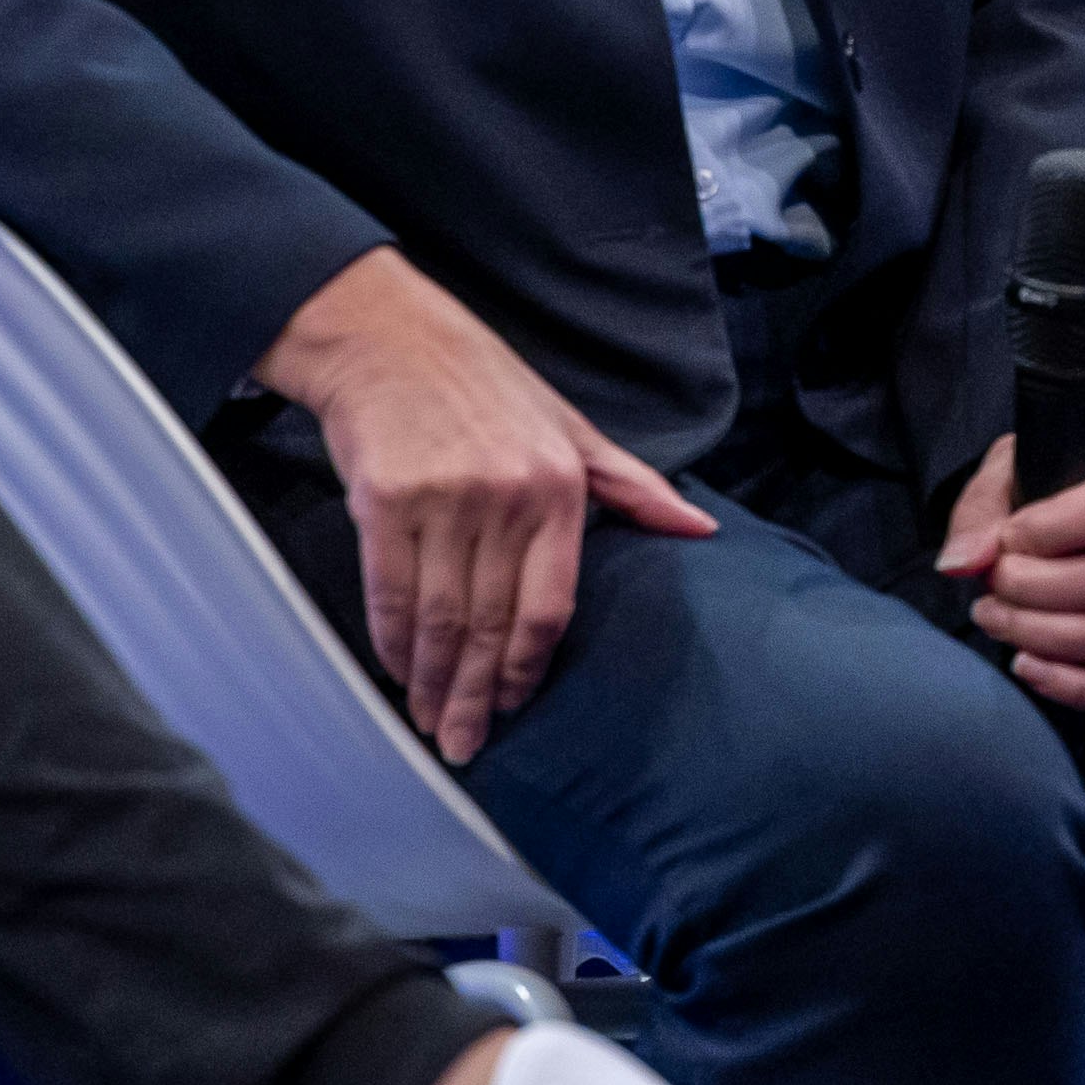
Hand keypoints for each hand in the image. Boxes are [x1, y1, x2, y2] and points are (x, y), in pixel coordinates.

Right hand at [256, 248, 715, 763]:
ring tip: (429, 722)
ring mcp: (443, 500)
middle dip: (475, 694)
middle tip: (463, 745)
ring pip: (440, 618)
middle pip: (490, 624)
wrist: (391, 339)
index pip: (549, 605)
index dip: (527, 667)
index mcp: (560, 488)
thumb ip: (632, 487)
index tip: (514, 707)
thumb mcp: (573, 428)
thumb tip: (702, 527)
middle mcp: (506, 498)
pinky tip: (397, 670)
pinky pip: (390, 591)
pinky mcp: (383, 499)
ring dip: (432, 680)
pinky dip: (393, 639)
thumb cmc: (486, 388)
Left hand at [937, 435, 1084, 710]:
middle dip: (1036, 591)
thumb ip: (983, 510)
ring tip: (993, 617)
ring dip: (1043, 635)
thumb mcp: (1014, 471)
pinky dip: (1069, 685)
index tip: (1007, 537)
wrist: (1083, 506)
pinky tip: (1024, 664)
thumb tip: (960, 565)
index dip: (1051, 529)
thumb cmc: (1053, 482)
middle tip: (992, 583)